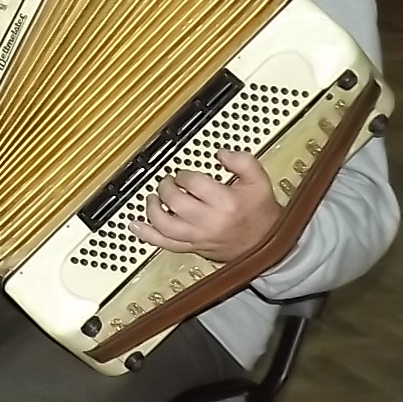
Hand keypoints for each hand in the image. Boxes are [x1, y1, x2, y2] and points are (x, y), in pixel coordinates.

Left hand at [130, 150, 282, 263]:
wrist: (266, 244)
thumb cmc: (261, 214)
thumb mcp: (260, 181)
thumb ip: (242, 162)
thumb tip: (221, 154)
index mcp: (226, 203)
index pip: (192, 183)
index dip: (184, 175)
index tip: (185, 175)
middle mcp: (210, 221)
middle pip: (175, 202)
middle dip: (166, 188)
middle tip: (168, 182)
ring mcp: (199, 236)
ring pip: (165, 224)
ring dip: (153, 208)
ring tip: (152, 198)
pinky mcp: (193, 247)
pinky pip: (165, 244)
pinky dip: (147, 235)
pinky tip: (135, 226)